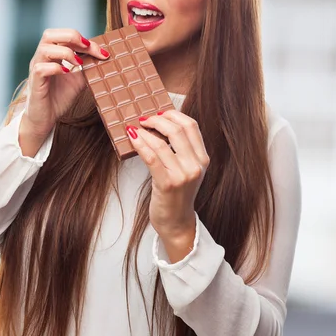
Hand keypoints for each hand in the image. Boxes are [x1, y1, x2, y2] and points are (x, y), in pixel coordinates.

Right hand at [21, 28, 108, 137]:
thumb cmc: (59, 97)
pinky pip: (41, 68)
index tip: (102, 52)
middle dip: (71, 36)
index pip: (65, 36)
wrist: (46, 118)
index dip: (84, 40)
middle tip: (88, 48)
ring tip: (79, 63)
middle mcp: (42, 58)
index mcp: (52, 54)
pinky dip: (56, 68)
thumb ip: (87, 66)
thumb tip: (103, 56)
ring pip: (44, 48)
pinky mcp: (35, 82)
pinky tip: (67, 73)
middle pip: (49, 34)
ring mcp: (36, 68)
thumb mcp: (78, 79)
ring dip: (65, 52)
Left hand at [126, 110, 209, 260]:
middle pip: (177, 130)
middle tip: (143, 119)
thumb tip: (159, 123)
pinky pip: (152, 157)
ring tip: (134, 129)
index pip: (191, 126)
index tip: (159, 112)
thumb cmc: (177, 194)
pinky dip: (140, 144)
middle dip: (157, 120)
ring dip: (145, 132)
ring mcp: (183, 175)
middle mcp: (195, 165)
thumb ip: (180, 149)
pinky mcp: (167, 184)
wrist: (177, 223)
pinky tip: (132, 138)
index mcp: (202, 158)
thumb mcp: (186, 169)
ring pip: (162, 143)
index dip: (173, 114)